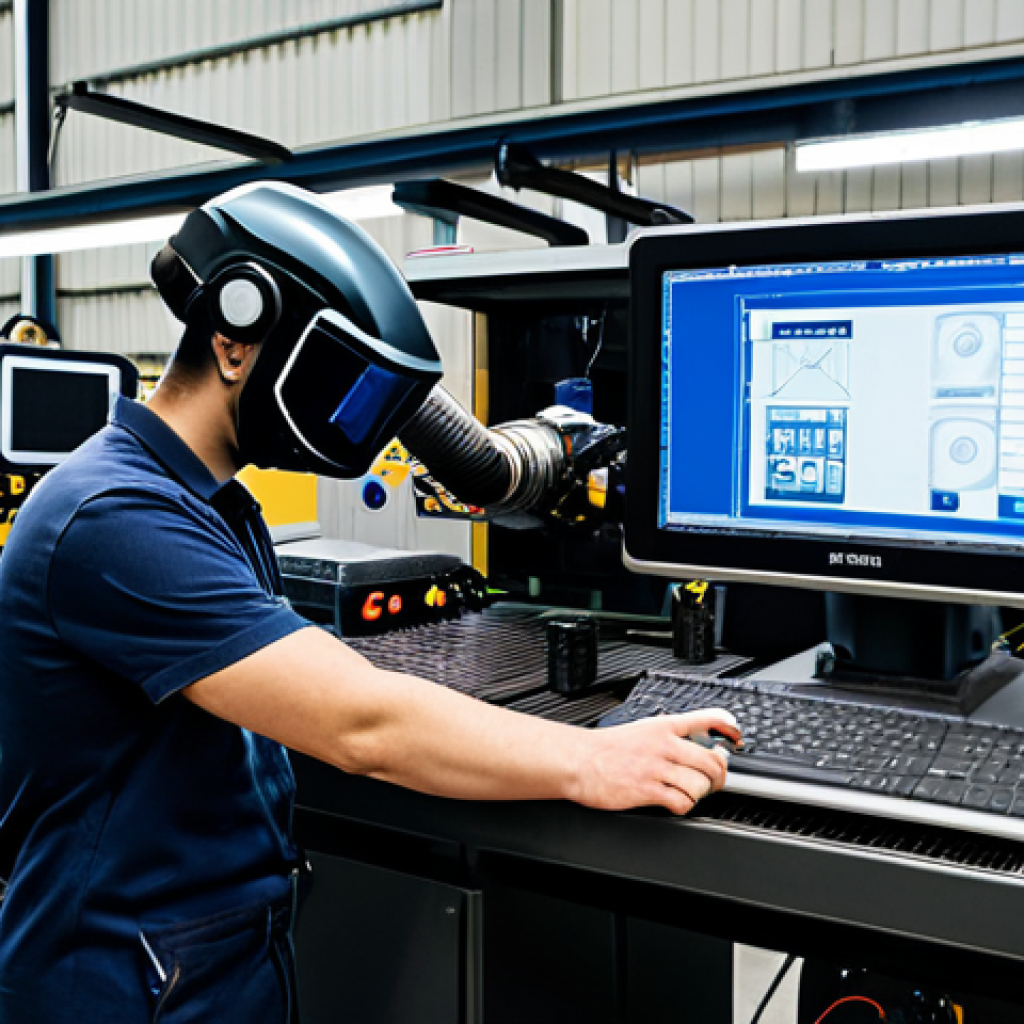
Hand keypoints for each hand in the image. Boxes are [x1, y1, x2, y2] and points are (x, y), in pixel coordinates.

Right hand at [572, 709, 741, 814]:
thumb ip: (664, 736)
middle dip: (719, 776)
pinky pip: (682, 802)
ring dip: (700, 793)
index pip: (704, 719)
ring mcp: (657, 768)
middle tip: (714, 781)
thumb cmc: (604, 749)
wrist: (578, 761)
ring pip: (700, 784)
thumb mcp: (638, 730)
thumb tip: (688, 745)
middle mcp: (664, 745)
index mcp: (662, 727)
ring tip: (692, 794)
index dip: (727, 727)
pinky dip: (684, 806)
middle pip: (711, 760)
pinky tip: (676, 803)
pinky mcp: (648, 790)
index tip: (737, 735)